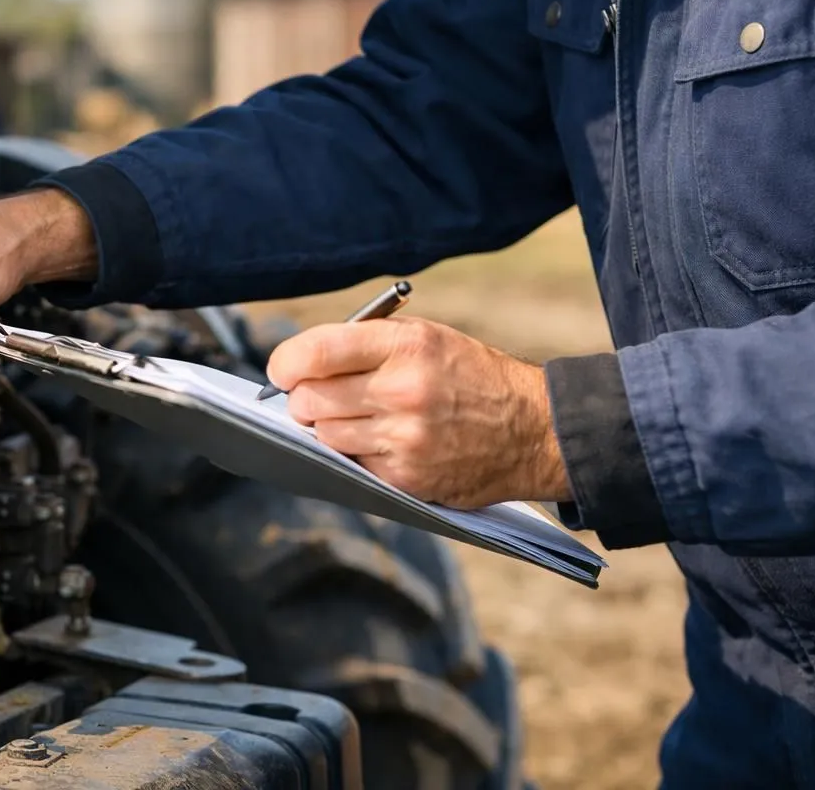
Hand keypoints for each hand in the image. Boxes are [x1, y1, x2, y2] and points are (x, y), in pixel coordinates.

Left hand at [266, 316, 571, 507]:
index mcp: (406, 346)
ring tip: (357, 416)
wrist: (533, 430)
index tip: (281, 370)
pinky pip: (351, 464)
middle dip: (302, 398)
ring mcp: (404, 439)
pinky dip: (355, 453)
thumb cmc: (469, 376)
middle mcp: (403, 391)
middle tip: (313, 395)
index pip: (317, 352)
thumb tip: (298, 362)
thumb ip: (364, 345)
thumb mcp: (426, 337)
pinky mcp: (406, 477)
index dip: (286, 363)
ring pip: (324, 435)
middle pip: (309, 400)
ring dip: (327, 427)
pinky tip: (383, 440)